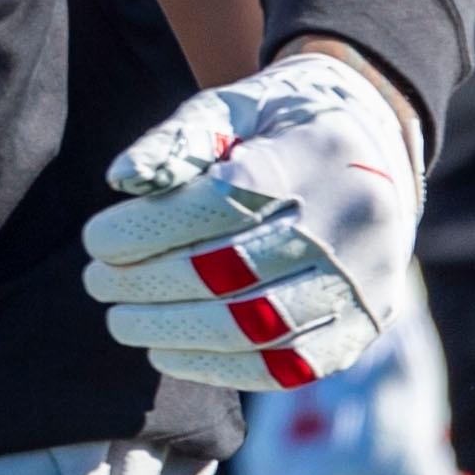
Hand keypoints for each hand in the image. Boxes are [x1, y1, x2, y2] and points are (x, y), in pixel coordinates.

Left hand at [81, 48, 421, 389]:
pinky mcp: (365, 328)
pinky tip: (165, 352)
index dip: (148, 229)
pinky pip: (287, 367)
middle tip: (96, 281)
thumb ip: (178, 140)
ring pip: (254, 326)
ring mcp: (365, 283)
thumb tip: (120, 179)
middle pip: (230, 270)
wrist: (378, 144)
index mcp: (314, 156)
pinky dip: (217, 367)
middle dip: (147, 282)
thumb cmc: (280, 124)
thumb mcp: (234, 106)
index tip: (96, 240)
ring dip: (172, 331)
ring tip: (120, 320)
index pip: (219, 205)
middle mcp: (351, 224)